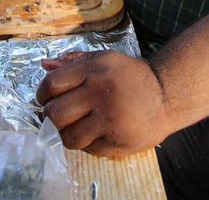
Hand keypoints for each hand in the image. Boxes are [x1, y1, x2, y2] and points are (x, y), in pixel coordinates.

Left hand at [36, 50, 173, 155]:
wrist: (166, 94)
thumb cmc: (131, 76)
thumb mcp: (104, 59)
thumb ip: (73, 61)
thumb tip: (43, 65)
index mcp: (94, 71)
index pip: (52, 84)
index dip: (42, 94)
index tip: (44, 99)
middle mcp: (99, 95)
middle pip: (56, 114)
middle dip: (51, 117)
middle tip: (58, 116)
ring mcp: (108, 121)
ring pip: (68, 137)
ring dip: (66, 134)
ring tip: (74, 127)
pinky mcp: (117, 142)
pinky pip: (88, 149)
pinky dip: (86, 143)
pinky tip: (95, 132)